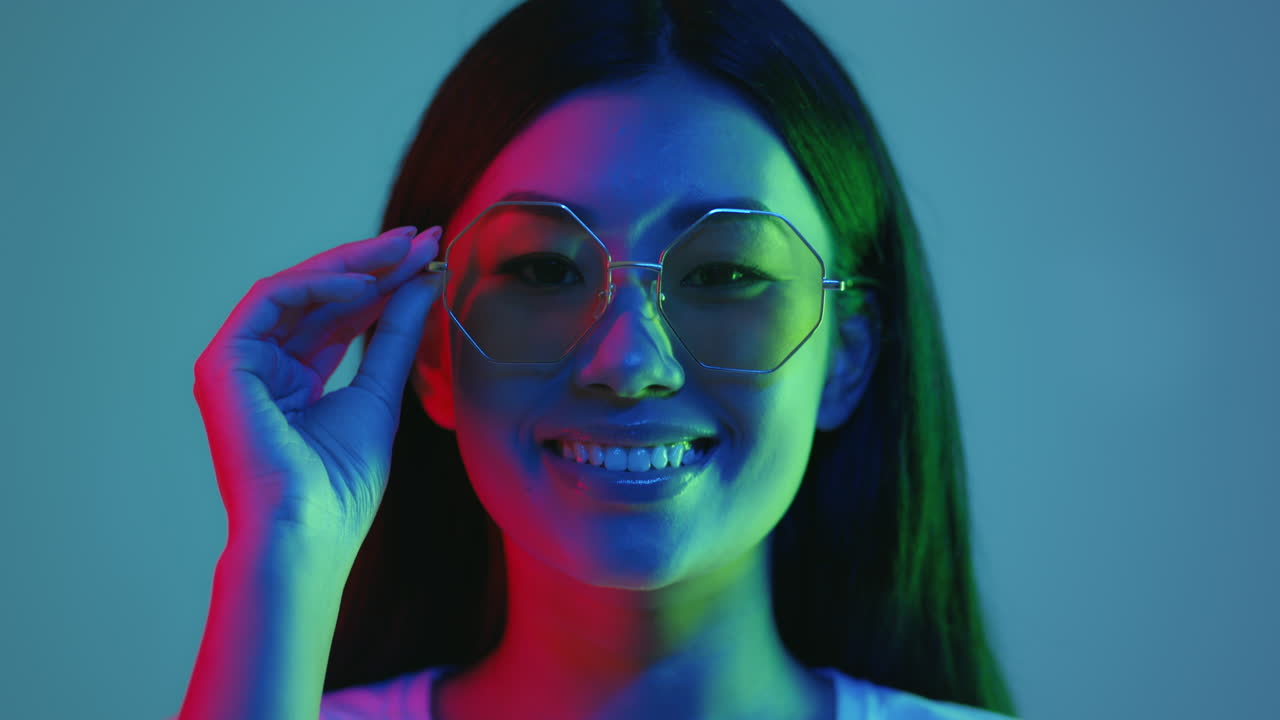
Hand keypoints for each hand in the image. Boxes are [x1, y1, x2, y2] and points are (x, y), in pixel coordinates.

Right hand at [193, 225, 442, 552]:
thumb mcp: (379, 393)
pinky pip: (272, 300)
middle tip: (421, 239)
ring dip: (352, 265)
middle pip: (321, 298)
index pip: (341, 317)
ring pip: (296, 289)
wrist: (307, 530)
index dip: (385, 284)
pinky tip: (367, 282)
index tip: (428, 257)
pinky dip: (320, 284)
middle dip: (373, 264)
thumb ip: (397, 334)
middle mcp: (263, 368)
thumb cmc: (341, 484)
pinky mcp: (223, 362)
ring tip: (403, 250)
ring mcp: (239, 364)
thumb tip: (425, 279)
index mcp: (294, 382)